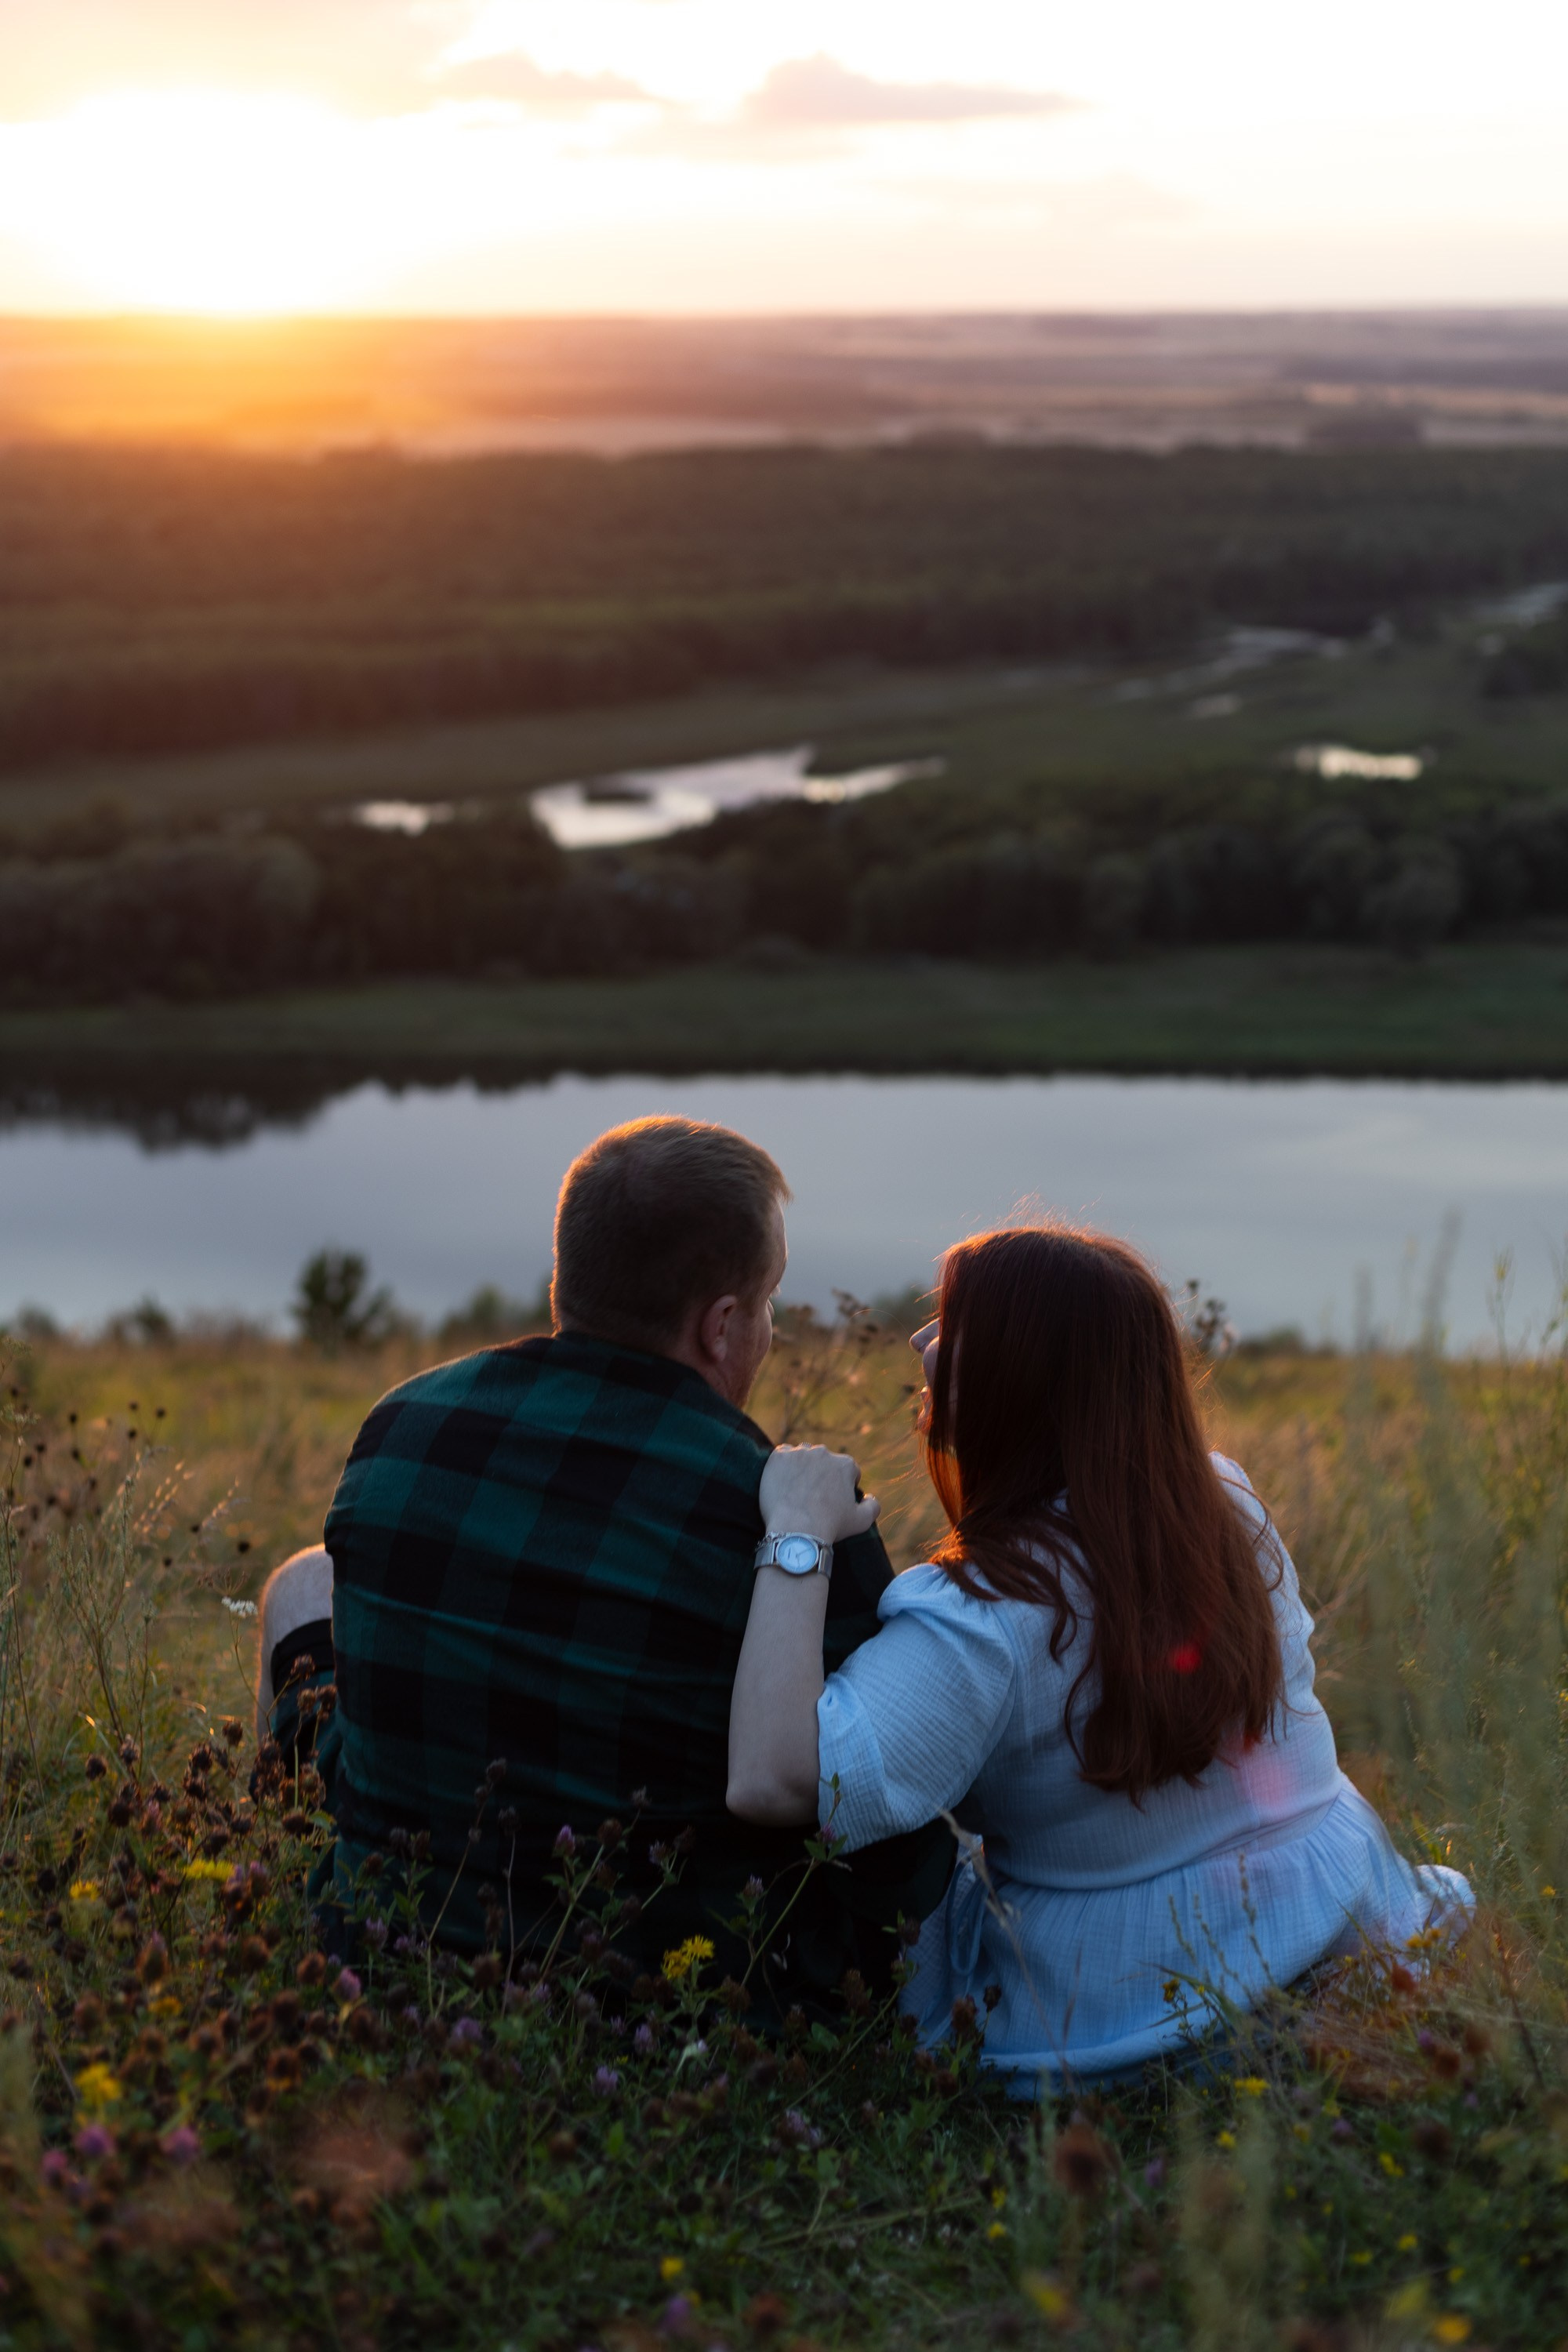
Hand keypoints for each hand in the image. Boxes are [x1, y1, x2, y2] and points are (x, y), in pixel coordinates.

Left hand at [759, 1443, 878, 1545]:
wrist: (796, 1531)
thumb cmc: (830, 1526)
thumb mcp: (861, 1521)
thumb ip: (873, 1506)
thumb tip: (869, 1496)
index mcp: (845, 1464)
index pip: (846, 1470)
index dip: (842, 1485)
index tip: (833, 1499)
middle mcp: (824, 1453)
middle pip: (824, 1461)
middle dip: (821, 1474)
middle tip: (812, 1496)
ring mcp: (800, 1453)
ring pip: (803, 1455)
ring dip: (802, 1466)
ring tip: (796, 1488)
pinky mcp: (779, 1457)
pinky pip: (782, 1454)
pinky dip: (783, 1464)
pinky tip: (783, 1480)